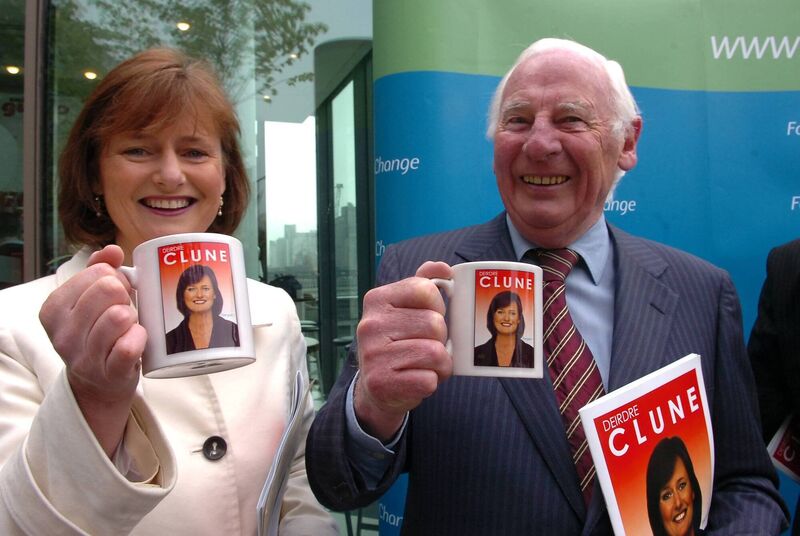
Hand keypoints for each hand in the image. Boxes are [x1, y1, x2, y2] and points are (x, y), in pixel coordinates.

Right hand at [39, 244, 146, 454]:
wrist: (100, 383)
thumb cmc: (100, 332)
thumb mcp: (92, 299)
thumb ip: (100, 269)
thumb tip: (113, 249)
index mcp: (54, 309)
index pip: (97, 272)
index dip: (116, 278)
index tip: (115, 294)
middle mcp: (63, 333)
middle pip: (109, 289)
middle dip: (125, 295)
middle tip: (126, 310)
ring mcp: (84, 356)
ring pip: (120, 316)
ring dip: (134, 318)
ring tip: (129, 327)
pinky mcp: (108, 373)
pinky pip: (129, 346)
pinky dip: (140, 338)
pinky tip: (138, 340)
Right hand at [354, 261, 452, 440]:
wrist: (376, 388)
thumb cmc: (399, 344)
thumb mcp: (405, 309)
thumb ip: (424, 284)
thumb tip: (444, 268)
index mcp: (377, 299)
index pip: (426, 289)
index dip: (437, 306)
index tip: (427, 317)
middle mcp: (370, 325)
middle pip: (435, 323)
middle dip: (441, 339)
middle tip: (426, 346)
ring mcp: (373, 355)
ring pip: (436, 353)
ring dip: (440, 363)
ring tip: (425, 365)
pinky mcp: (382, 383)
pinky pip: (429, 380)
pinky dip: (431, 382)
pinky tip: (417, 379)